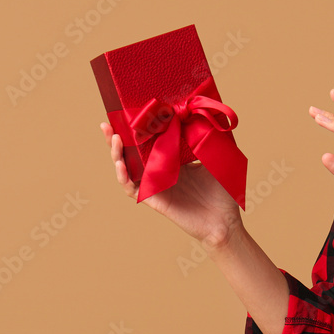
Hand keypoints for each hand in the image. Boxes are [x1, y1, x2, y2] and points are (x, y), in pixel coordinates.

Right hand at [99, 122, 241, 249]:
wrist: (226, 221)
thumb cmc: (222, 192)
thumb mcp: (216, 157)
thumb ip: (207, 138)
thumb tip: (202, 112)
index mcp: (172, 161)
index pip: (148, 143)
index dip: (135, 131)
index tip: (127, 114)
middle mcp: (159, 173)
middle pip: (131, 154)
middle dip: (116, 139)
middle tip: (107, 124)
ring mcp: (155, 186)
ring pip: (127, 170)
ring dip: (116, 154)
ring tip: (114, 139)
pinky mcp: (154, 200)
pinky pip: (132, 189)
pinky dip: (123, 176)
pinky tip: (120, 164)